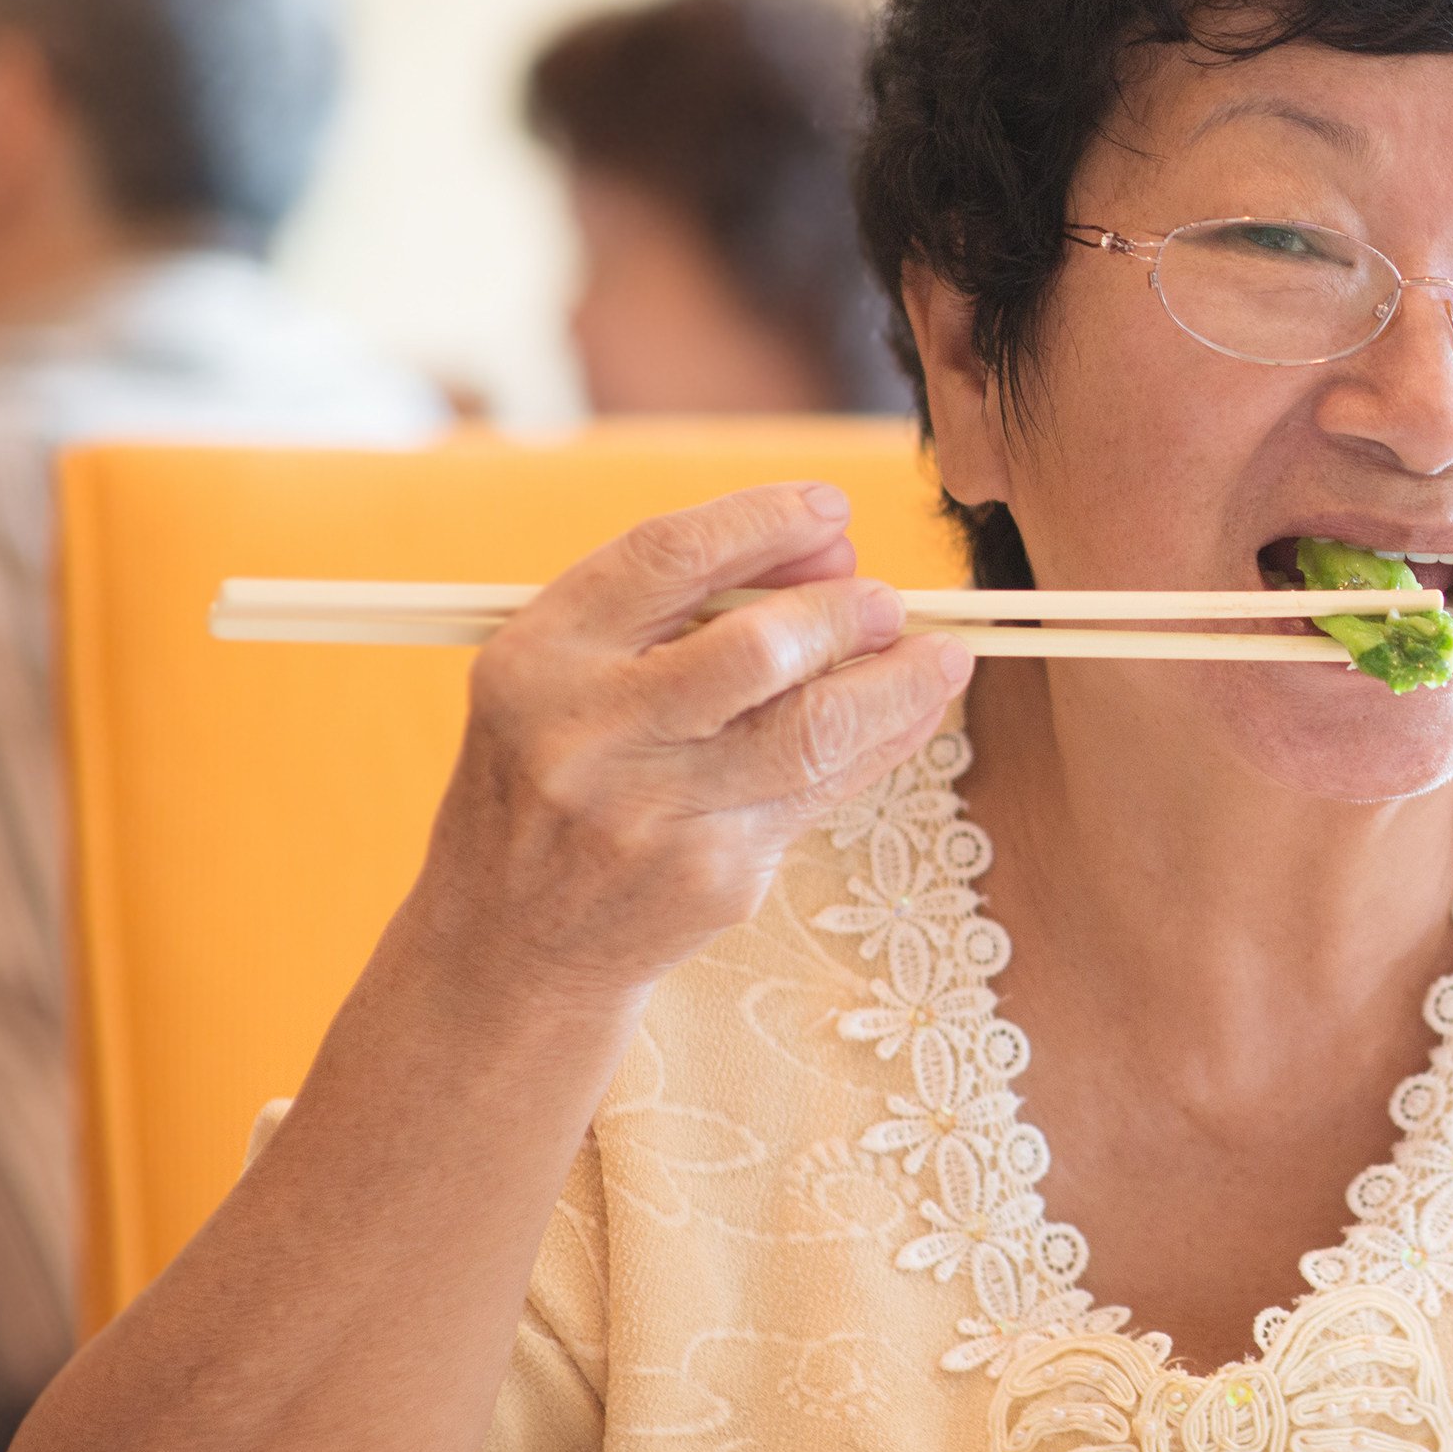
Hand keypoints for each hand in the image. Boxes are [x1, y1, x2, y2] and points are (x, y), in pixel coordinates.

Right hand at [401, 483, 974, 1015]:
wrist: (513, 942)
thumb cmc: (557, 775)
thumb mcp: (571, 674)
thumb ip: (681, 602)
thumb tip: (833, 547)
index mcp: (539, 658)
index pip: (668, 556)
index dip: (764, 521)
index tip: (833, 509)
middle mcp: (589, 734)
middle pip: (757, 648)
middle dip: (844, 611)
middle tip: (888, 600)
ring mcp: (653, 814)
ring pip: (815, 730)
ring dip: (897, 682)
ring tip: (939, 655)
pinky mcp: (713, 875)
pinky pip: (824, 792)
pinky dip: (883, 743)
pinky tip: (910, 715)